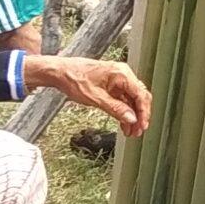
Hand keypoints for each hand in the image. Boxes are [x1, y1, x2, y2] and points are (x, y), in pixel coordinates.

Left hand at [25, 56, 151, 134]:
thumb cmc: (74, 79)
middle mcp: (123, 74)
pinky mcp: (112, 84)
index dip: (143, 113)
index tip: (142, 126)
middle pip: (139, 97)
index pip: (141, 95)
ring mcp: (118, 79)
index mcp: (121, 74)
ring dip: (132, 115)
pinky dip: (124, 111)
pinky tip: (123, 122)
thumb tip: (131, 118)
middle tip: (137, 131)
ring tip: (130, 131)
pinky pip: (123, 99)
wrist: (61, 72)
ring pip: (132, 100)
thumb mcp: (95, 98)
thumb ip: (115, 109)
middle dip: (139, 116)